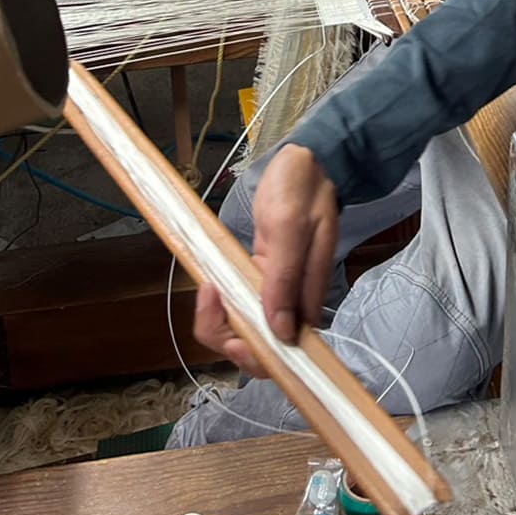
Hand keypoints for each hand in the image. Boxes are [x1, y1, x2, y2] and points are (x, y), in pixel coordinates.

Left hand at [194, 144, 337, 376]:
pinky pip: (242, 305)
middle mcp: (295, 302)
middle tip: (211, 300)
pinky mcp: (263, 278)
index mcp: (308, 296)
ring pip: (248, 329)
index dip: (256, 351)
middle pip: (264, 348)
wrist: (304, 162)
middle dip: (230, 338)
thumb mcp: (290, 227)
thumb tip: (282, 332)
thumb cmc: (300, 188)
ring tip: (207, 290)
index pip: (286, 349)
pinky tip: (209, 286)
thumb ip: (285, 279)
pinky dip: (221, 304)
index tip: (230, 322)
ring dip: (220, 321)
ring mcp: (278, 291)